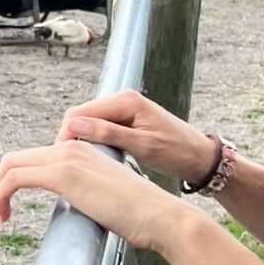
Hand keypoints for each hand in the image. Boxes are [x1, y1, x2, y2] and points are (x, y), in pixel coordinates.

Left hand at [0, 138, 190, 253]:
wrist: (161, 217)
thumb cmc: (139, 216)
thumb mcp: (103, 198)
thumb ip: (84, 193)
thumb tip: (73, 205)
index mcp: (80, 150)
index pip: (32, 158)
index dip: (11, 182)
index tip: (7, 209)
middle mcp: (71, 147)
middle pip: (14, 159)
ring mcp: (66, 157)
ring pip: (10, 167)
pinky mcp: (63, 174)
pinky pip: (14, 179)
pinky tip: (2, 218)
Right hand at [55, 89, 216, 184]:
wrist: (201, 157)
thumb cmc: (177, 152)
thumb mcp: (142, 146)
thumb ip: (107, 133)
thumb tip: (74, 126)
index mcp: (126, 101)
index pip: (79, 113)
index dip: (66, 135)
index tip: (62, 159)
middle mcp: (122, 99)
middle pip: (80, 115)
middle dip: (72, 138)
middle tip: (69, 164)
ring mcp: (124, 109)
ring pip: (88, 123)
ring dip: (82, 140)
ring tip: (82, 163)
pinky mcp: (126, 120)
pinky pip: (99, 127)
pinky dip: (93, 141)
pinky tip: (96, 157)